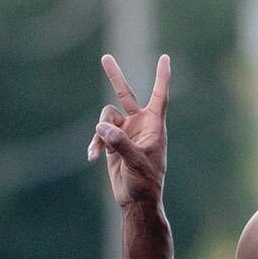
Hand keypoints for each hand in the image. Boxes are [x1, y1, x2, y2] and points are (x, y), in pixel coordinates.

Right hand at [88, 54, 170, 208]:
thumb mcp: (135, 162)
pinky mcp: (112, 142)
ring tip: (101, 150)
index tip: (165, 58)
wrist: (136, 200)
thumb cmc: (146, 182)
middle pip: (125, 95)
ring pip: (106, 118)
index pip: (159, 96)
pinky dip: (95, 144)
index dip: (162, 77)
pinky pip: (99, 134)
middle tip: (105, 58)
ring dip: (101, 133)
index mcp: (153, 126)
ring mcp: (125, 133)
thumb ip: (119, 143)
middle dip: (115, 77)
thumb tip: (101, 126)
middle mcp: (139, 125)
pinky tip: (92, 157)